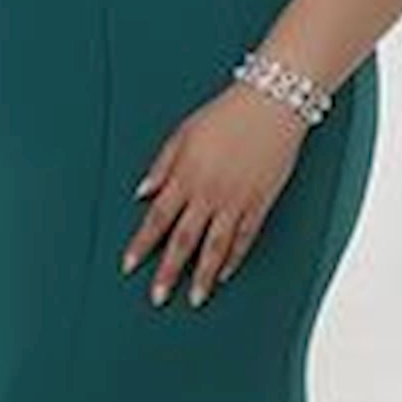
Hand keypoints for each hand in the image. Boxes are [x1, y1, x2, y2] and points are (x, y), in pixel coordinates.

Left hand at [121, 82, 308, 307]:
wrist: (272, 103)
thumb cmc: (226, 113)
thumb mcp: (183, 133)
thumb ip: (162, 165)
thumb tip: (142, 192)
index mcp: (186, 175)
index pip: (157, 218)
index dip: (141, 244)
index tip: (129, 265)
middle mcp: (208, 192)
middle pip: (183, 240)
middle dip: (168, 271)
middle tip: (158, 297)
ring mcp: (236, 200)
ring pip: (215, 247)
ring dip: (203, 276)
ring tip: (195, 298)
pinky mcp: (261, 202)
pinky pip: (245, 237)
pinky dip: (234, 257)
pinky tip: (225, 273)